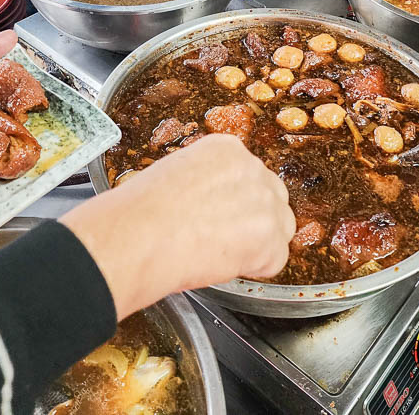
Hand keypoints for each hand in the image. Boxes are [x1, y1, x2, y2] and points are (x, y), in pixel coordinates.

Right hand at [60, 134, 294, 319]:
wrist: (139, 237)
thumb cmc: (142, 212)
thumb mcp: (175, 175)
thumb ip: (207, 182)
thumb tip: (215, 204)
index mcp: (227, 149)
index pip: (248, 175)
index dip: (234, 201)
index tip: (218, 215)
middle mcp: (252, 168)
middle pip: (272, 197)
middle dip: (254, 220)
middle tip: (222, 237)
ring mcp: (265, 202)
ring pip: (279, 228)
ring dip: (257, 245)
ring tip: (219, 252)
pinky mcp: (270, 238)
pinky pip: (274, 260)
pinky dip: (253, 270)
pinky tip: (222, 264)